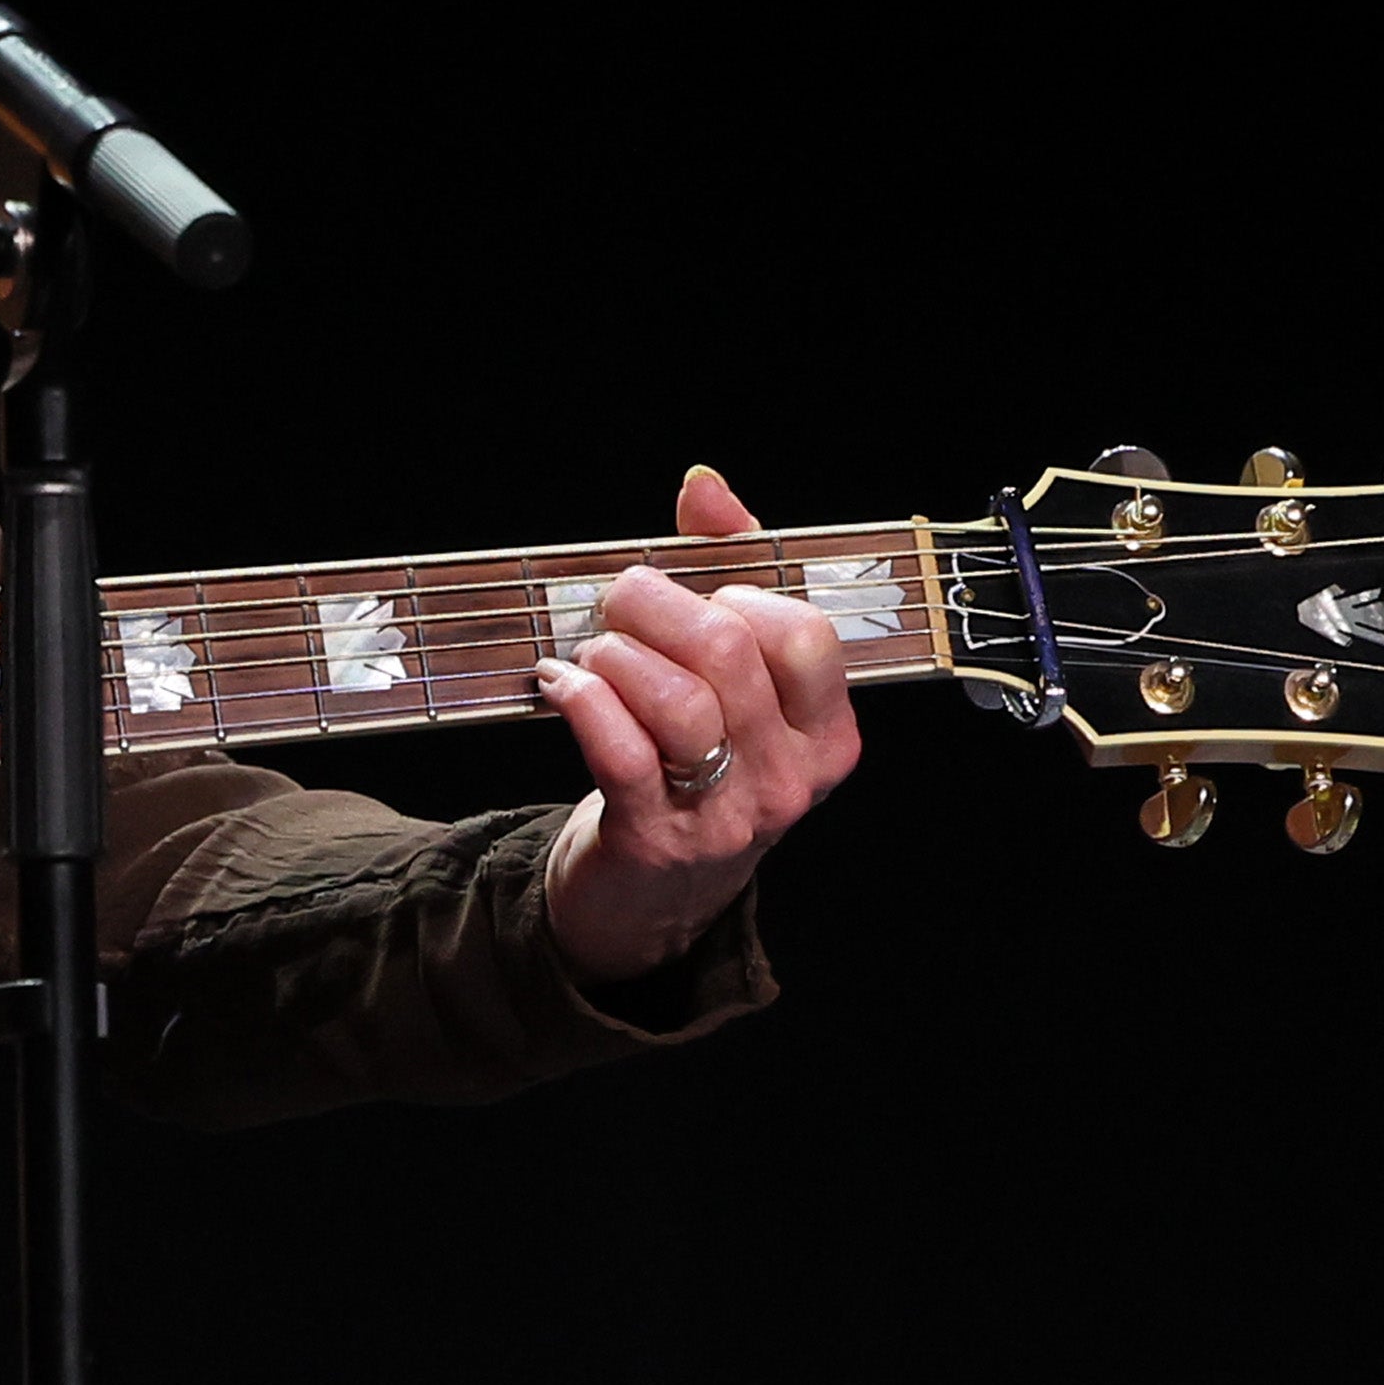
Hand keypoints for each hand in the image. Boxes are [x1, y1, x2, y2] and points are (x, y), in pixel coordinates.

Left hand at [533, 464, 863, 985]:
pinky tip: (558, 683)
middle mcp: (789, 776)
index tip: (694, 596)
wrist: (653, 898)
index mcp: (825, 730)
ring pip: (677, 701)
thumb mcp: (733, 680)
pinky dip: (581, 699)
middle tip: (615, 603)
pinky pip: (622, 751)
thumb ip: (730, 572)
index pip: (802, 634)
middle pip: (727, 654)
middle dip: (654, 605)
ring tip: (591, 653)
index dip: (737, 593)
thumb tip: (704, 486)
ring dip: (615, 655)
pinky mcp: (656, 840)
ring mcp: (726, 814)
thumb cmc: (695, 765)